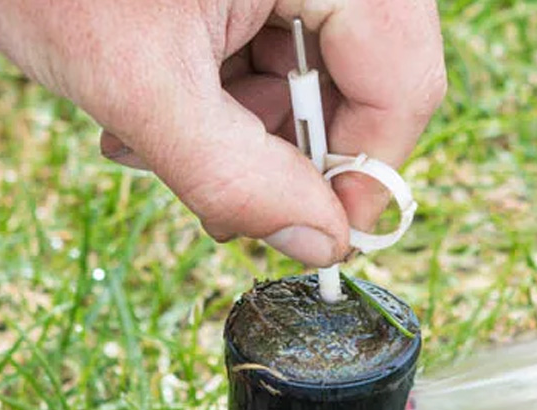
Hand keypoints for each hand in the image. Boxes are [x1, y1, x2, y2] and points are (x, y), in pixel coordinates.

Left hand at [0, 0, 446, 266]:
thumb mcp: (136, 81)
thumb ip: (233, 173)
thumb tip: (321, 244)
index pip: (401, 83)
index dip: (363, 175)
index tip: (310, 239)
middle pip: (361, 77)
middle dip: (277, 149)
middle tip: (199, 193)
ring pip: (308, 67)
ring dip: (234, 126)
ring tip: (139, 134)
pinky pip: (269, 38)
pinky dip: (214, 85)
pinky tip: (142, 97)